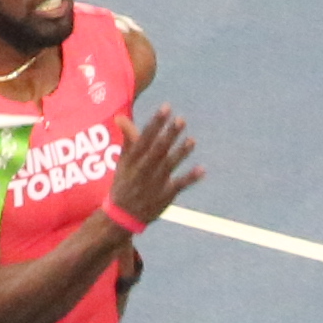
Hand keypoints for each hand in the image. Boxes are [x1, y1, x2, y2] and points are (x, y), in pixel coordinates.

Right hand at [110, 101, 205, 231]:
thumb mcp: (123, 162)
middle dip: (169, 134)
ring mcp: (155, 183)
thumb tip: (120, 117)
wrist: (123, 215)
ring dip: (181, 153)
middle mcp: (143, 170)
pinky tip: (202, 169)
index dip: (156, 123)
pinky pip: (179, 185)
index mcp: (132, 160)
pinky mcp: (166, 195)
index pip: (144, 138)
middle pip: (158, 149)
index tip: (166, 108)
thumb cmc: (124, 183)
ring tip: (192, 140)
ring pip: (169, 165)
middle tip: (181, 120)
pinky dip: (190, 178)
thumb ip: (128, 139)